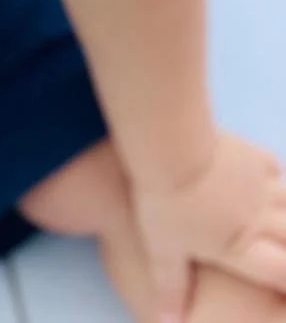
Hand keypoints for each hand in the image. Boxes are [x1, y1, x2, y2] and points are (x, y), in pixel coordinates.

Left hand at [134, 132, 285, 320]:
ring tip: (281, 221)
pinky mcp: (250, 156)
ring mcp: (257, 185)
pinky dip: (277, 177)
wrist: (170, 147)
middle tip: (283, 249)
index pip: (280, 272)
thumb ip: (169, 288)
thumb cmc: (163, 202)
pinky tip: (272, 179)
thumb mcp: (161, 250)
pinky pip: (274, 168)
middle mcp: (257, 218)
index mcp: (238, 247)